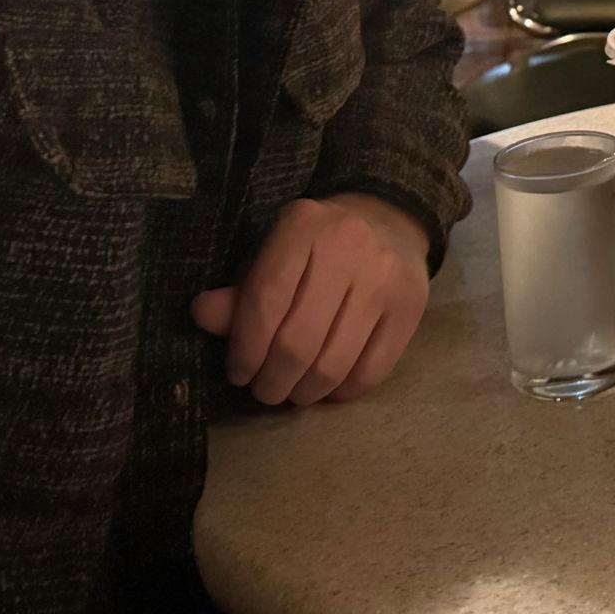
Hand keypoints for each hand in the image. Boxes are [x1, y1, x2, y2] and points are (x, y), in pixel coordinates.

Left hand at [191, 193, 429, 406]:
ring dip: (304, 393)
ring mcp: (385, 277)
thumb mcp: (275, 255)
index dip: (245, 349)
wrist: (389, 220)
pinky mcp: (412, 305)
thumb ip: (241, 291)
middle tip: (265, 388)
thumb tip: (202, 315)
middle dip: (271, 381)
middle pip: (297, 342)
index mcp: (304, 225)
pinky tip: (329, 384)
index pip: (265, 301)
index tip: (238, 371)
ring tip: (293, 390)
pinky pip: (370, 373)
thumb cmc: (317, 247)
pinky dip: (342, 392)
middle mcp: (349, 246)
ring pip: (333, 365)